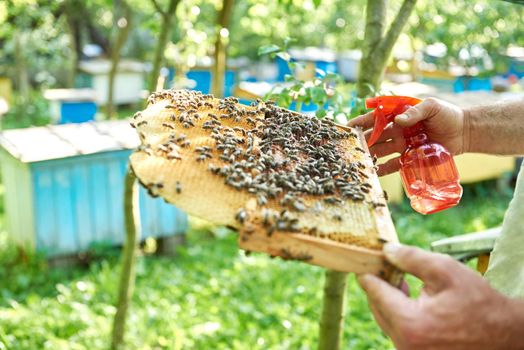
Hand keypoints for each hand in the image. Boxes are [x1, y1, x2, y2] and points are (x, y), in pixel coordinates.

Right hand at [348, 98, 465, 175]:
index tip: (348, 126)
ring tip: (359, 160)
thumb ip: (415, 112)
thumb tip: (398, 119)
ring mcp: (402, 145)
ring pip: (381, 151)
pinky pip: (393, 165)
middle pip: (375, 136)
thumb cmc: (447, 115)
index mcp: (399, 116)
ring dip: (370, 155)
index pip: (376, 118)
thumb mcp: (432, 107)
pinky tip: (374, 172)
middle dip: (362, 141)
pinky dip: (383, 169)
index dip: (361, 122)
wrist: (464, 132)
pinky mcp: (409, 158)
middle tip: (351, 147)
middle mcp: (397, 131)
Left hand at [357, 243, 523, 349]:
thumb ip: (411, 258)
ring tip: (397, 277)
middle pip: (377, 307)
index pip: (374, 292)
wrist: (505, 335)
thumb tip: (386, 250)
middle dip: (378, 284)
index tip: (363, 258)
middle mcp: (404, 344)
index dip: (368, 271)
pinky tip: (407, 295)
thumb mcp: (445, 270)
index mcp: (409, 324)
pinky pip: (397, 329)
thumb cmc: (478, 302)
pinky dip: (398, 312)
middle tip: (382, 264)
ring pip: (386, 319)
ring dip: (388, 298)